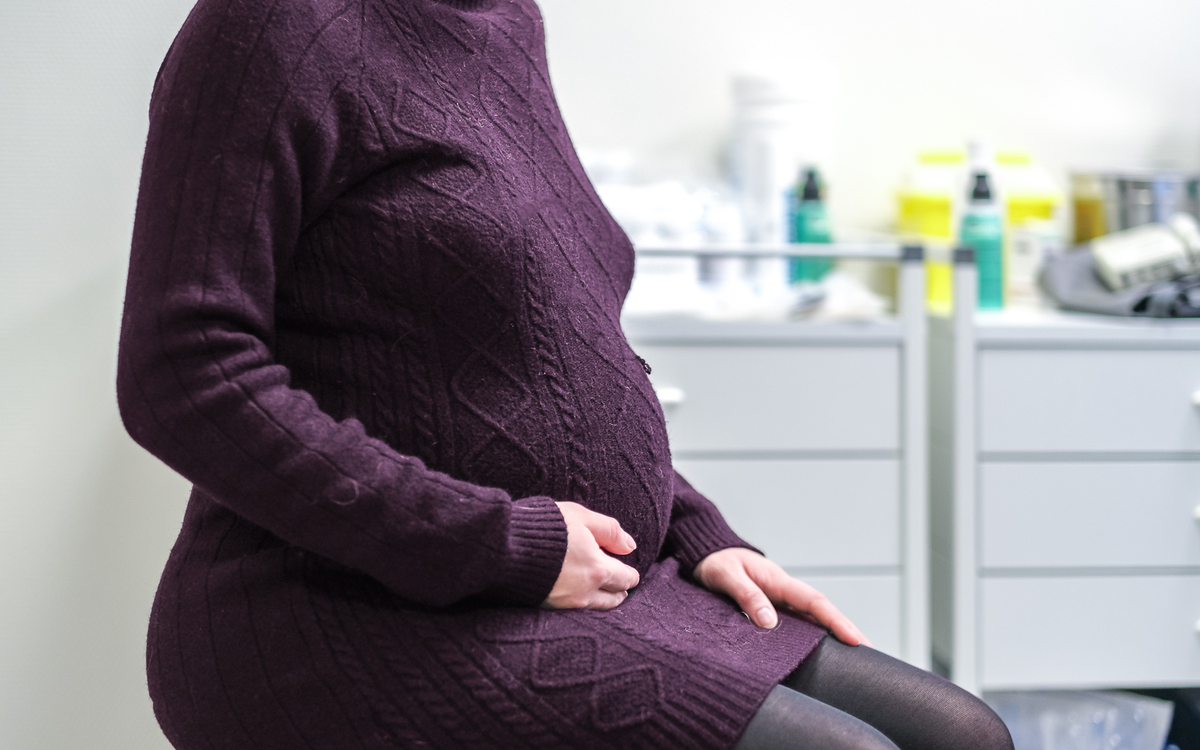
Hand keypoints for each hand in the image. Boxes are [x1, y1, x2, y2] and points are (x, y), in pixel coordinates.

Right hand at [543, 501, 640, 609]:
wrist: (504, 546)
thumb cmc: (544, 526)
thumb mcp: (581, 517)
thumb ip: (610, 531)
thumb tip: (630, 546)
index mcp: (598, 568)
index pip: (626, 579)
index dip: (630, 573)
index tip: (628, 570)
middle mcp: (585, 591)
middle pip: (615, 598)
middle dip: (619, 589)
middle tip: (618, 583)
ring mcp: (566, 603)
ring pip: (596, 608)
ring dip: (602, 598)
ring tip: (602, 591)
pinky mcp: (548, 608)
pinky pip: (574, 611)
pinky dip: (581, 602)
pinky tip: (576, 593)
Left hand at [693, 547, 869, 646]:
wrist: (706, 554)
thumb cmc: (716, 562)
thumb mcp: (727, 576)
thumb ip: (747, 596)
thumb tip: (770, 623)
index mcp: (778, 581)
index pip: (815, 602)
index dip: (837, 621)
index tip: (856, 639)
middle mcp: (784, 591)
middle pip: (822, 612)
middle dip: (846, 630)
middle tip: (870, 654)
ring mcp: (780, 601)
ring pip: (811, 619)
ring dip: (831, 635)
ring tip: (852, 660)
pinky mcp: (772, 609)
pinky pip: (796, 623)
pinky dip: (811, 636)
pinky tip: (818, 653)